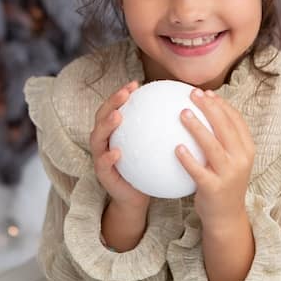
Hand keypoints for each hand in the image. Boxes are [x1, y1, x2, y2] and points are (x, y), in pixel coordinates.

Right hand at [89, 80, 149, 212]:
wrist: (136, 197)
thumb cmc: (146, 168)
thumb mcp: (153, 146)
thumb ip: (160, 129)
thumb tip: (182, 111)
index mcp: (115, 131)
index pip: (115, 107)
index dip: (121, 94)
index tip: (135, 84)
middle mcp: (104, 141)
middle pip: (102, 116)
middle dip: (111, 102)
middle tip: (125, 94)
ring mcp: (99, 156)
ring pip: (97, 137)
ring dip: (106, 125)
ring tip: (117, 117)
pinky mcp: (102, 175)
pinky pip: (103, 164)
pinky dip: (108, 157)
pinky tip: (118, 153)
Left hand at [176, 89, 254, 229]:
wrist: (226, 216)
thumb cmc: (223, 181)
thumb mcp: (230, 159)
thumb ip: (221, 139)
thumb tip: (200, 110)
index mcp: (247, 149)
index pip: (236, 120)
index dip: (222, 104)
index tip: (206, 93)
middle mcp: (241, 159)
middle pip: (226, 128)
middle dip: (210, 108)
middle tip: (193, 94)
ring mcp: (229, 174)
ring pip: (213, 146)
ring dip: (197, 127)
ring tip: (183, 113)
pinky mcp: (214, 188)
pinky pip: (198, 171)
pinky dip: (188, 159)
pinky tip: (176, 148)